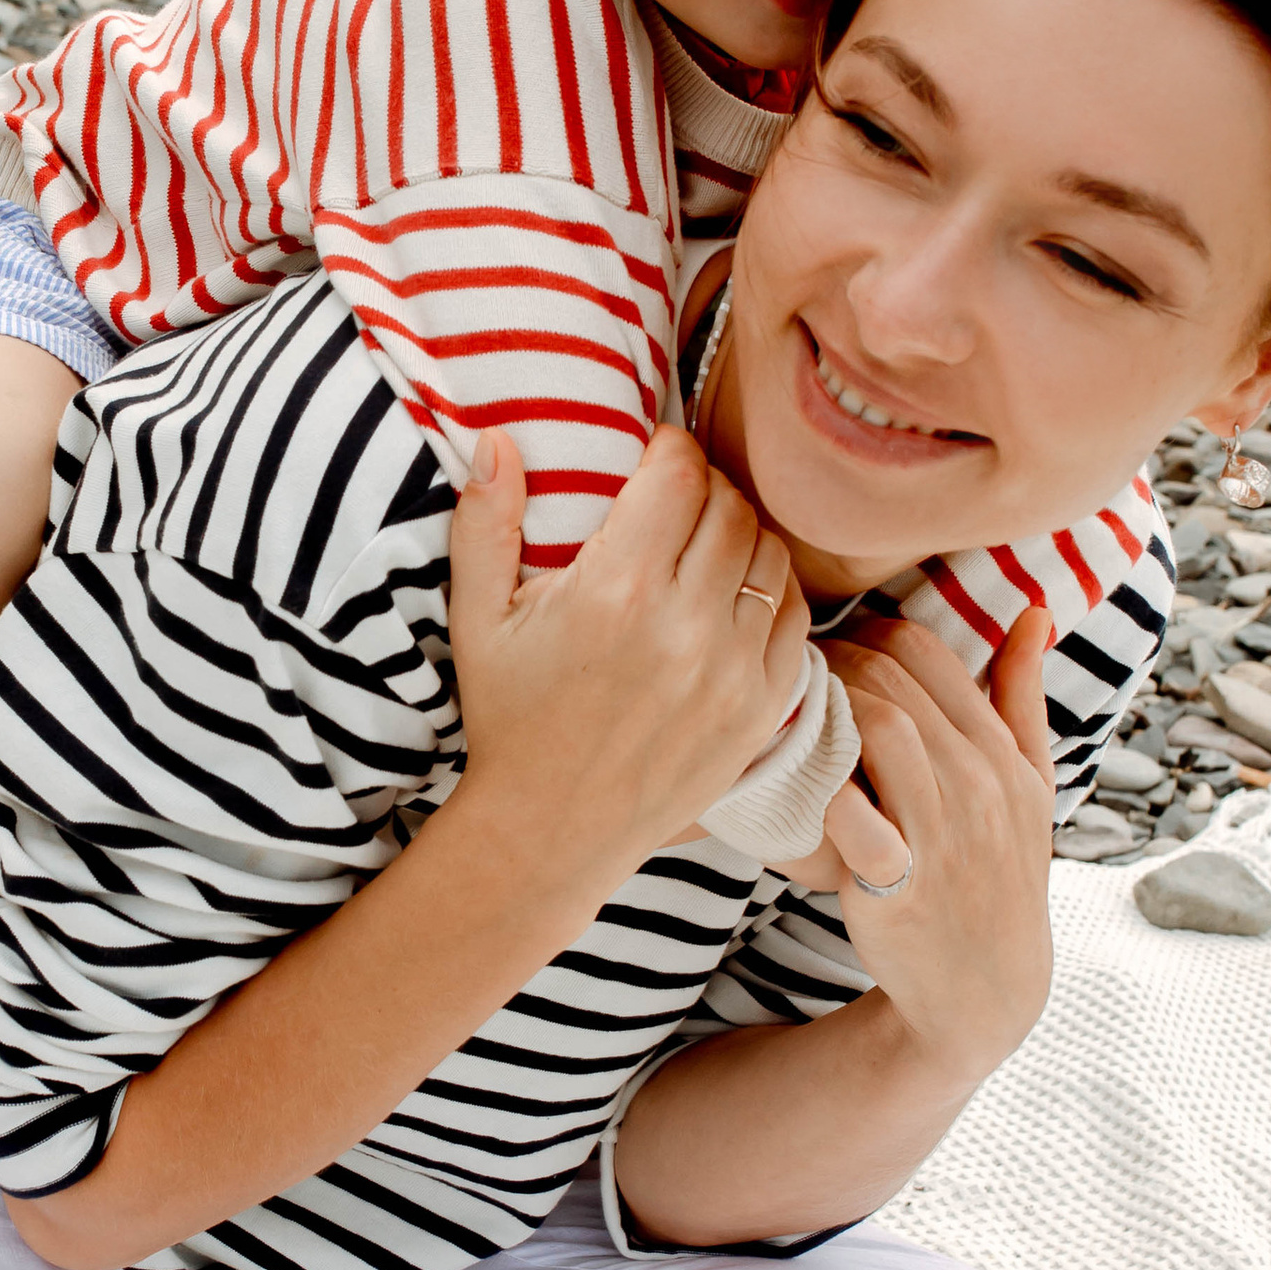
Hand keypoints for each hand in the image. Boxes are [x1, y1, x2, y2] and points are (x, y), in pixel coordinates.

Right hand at [449, 429, 811, 901]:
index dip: (668, 450)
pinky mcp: (763, 707)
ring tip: (705, 542)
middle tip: (675, 498)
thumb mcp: (477, 619)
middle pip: (730, 505)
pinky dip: (770, 588)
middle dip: (703, 487)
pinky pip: (793, 614)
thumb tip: (498, 439)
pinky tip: (733, 592)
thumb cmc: (509, 719)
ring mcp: (734, 670)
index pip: (679, 474)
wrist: (552, 831)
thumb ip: (485, 523)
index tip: (651, 458)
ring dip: (741, 532)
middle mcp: (686, 627)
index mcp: (615, 593)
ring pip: (770, 552)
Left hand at [817, 608, 1056, 1083]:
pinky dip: (819, 786)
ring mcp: (942, 832)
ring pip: (878, 728)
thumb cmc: (999, 874)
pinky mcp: (897, 881)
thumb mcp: (1031, 786)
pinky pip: (850, 813)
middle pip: (891, 680)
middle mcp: (980, 783)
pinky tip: (790, 780)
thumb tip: (1034, 611)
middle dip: (829, 665)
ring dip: (823, 710)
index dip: (861, 636)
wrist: (987, 986)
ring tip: (789, 718)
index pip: (924, 650)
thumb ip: (1023, 697)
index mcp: (1002, 752)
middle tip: (791, 677)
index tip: (828, 654)